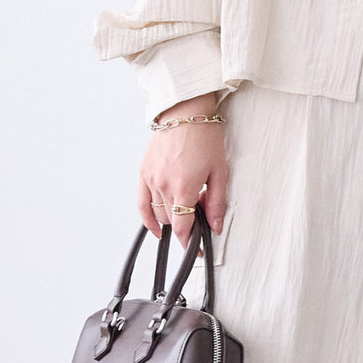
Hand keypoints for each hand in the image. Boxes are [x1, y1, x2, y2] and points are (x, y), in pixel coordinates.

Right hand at [140, 92, 228, 245]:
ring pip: (158, 213)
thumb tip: (215, 225)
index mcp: (184, 186)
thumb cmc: (205, 137)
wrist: (185, 113)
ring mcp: (151, 179)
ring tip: (188, 206)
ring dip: (172, 218)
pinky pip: (142, 203)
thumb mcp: (220, 171)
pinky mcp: (144, 172)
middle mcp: (163, 185)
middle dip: (187, 224)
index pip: (183, 226)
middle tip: (202, 213)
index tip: (195, 250)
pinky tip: (156, 227)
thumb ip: (217, 202)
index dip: (189, 242)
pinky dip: (148, 217)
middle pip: (172, 221)